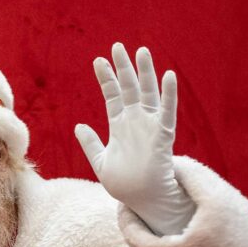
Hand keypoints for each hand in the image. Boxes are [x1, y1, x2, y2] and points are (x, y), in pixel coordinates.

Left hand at [74, 43, 195, 235]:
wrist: (141, 200)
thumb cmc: (124, 184)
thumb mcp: (100, 162)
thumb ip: (90, 144)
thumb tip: (78, 126)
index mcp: (120, 126)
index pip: (113, 95)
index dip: (106, 78)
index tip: (98, 60)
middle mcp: (135, 121)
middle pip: (130, 88)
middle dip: (123, 68)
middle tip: (117, 46)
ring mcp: (149, 126)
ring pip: (148, 94)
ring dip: (145, 73)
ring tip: (141, 51)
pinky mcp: (162, 135)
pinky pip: (167, 112)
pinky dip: (168, 94)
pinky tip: (169, 76)